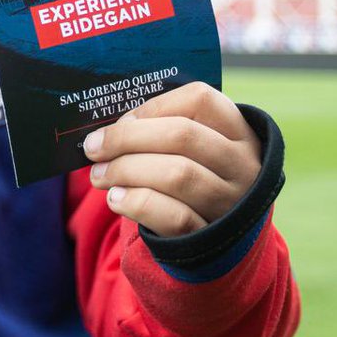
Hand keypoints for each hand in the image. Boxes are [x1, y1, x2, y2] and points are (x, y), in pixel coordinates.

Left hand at [84, 82, 261, 237]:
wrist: (218, 237)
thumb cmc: (192, 176)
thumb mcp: (194, 149)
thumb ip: (159, 131)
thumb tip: (105, 131)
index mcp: (238, 131)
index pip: (200, 99)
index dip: (154, 106)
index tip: (123, 119)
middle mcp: (242, 164)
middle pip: (181, 136)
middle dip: (126, 139)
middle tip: (94, 148)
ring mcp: (231, 202)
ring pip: (176, 174)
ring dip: (125, 170)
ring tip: (99, 174)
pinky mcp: (211, 234)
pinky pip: (173, 216)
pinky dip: (136, 203)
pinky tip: (116, 198)